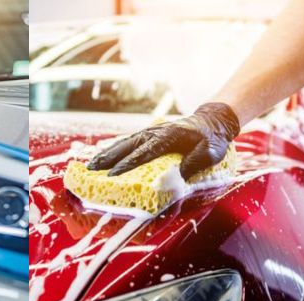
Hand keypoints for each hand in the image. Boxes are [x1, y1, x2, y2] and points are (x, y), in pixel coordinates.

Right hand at [87, 103, 239, 179]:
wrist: (212, 121)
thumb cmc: (211, 140)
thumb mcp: (210, 152)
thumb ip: (194, 162)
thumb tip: (176, 176)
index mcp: (168, 137)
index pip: (144, 153)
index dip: (127, 165)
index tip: (113, 175)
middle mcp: (154, 133)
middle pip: (126, 147)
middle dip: (108, 159)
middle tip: (92, 170)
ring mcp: (149, 133)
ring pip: (123, 144)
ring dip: (107, 155)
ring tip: (91, 166)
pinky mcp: (148, 135)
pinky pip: (127, 143)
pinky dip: (114, 151)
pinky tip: (104, 159)